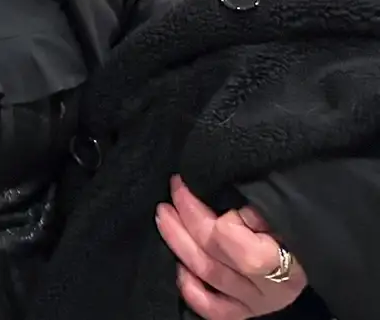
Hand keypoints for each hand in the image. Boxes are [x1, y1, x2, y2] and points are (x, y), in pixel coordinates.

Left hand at [155, 175, 306, 318]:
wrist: (324, 249)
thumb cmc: (303, 222)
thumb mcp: (285, 207)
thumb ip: (257, 206)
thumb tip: (229, 203)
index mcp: (279, 257)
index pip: (226, 235)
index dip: (202, 209)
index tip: (190, 182)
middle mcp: (267, 287)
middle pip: (211, 254)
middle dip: (183, 221)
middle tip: (168, 195)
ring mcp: (256, 304)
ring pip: (207, 276)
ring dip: (179, 245)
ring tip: (164, 218)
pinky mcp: (249, 312)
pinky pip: (214, 310)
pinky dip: (192, 290)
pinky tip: (179, 268)